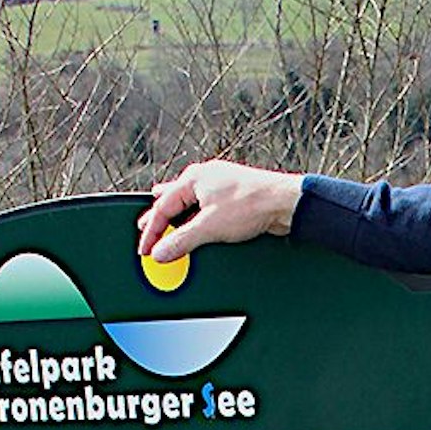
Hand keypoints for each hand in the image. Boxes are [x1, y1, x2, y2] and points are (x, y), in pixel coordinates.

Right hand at [137, 160, 305, 263]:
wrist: (285, 203)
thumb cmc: (252, 204)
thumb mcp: (209, 227)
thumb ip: (182, 241)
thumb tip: (162, 252)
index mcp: (194, 178)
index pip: (162, 206)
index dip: (151, 231)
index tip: (145, 248)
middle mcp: (205, 178)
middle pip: (173, 200)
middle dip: (159, 218)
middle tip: (147, 233)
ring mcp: (219, 185)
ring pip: (189, 202)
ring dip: (177, 216)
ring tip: (165, 223)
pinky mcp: (232, 196)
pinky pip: (204, 207)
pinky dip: (194, 217)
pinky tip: (195, 223)